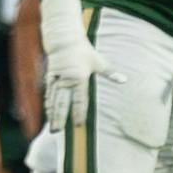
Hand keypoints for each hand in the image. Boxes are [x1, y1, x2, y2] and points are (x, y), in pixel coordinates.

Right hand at [39, 0, 125, 131]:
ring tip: (52, 128)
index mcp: (79, 78)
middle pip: (61, 104)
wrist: (64, 40)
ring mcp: (56, 80)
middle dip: (59, 119)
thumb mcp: (99, 62)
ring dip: (52, 115)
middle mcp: (65, 81)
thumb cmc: (83, 52)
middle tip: (57, 132)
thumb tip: (125, 80)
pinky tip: (48, 114)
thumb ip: (110, 73)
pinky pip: (48, 94)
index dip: (79, 113)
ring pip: (53, 101)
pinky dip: (47, 105)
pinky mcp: (49, 78)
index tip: (78, 124)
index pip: (79, 100)